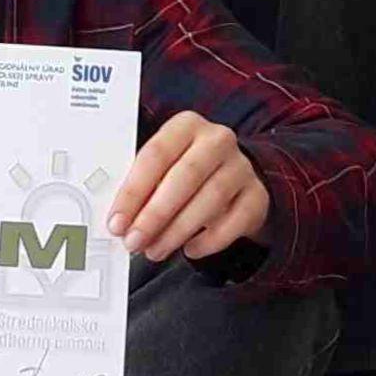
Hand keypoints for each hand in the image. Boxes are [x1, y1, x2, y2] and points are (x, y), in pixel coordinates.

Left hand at [107, 110, 268, 265]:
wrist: (233, 179)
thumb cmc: (186, 173)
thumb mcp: (162, 168)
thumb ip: (141, 186)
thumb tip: (118, 219)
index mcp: (185, 126)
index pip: (156, 155)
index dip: (133, 192)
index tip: (117, 221)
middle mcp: (217, 140)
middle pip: (184, 176)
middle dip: (154, 215)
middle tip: (134, 241)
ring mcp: (241, 167)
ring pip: (210, 200)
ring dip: (177, 231)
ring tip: (155, 250)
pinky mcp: (257, 195)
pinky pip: (235, 221)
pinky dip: (210, 240)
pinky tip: (190, 249)